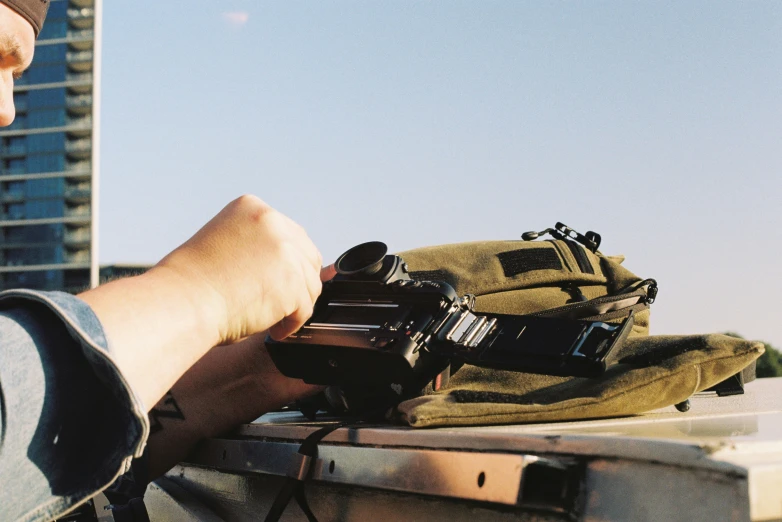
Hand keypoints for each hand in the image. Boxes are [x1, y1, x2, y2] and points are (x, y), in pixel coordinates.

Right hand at [155, 195, 322, 343]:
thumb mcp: (227, 245)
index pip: (290, 235)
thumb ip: (259, 248)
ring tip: (272, 317)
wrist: (181, 301)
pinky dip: (292, 323)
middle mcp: (273, 223)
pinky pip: (305, 308)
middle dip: (296, 282)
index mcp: (253, 208)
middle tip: (278, 302)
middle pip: (307, 256)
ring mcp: (286, 252)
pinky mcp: (292, 283)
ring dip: (295, 305)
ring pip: (310, 284)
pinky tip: (274, 328)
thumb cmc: (193, 283)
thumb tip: (297, 269)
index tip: (275, 281)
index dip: (286, 264)